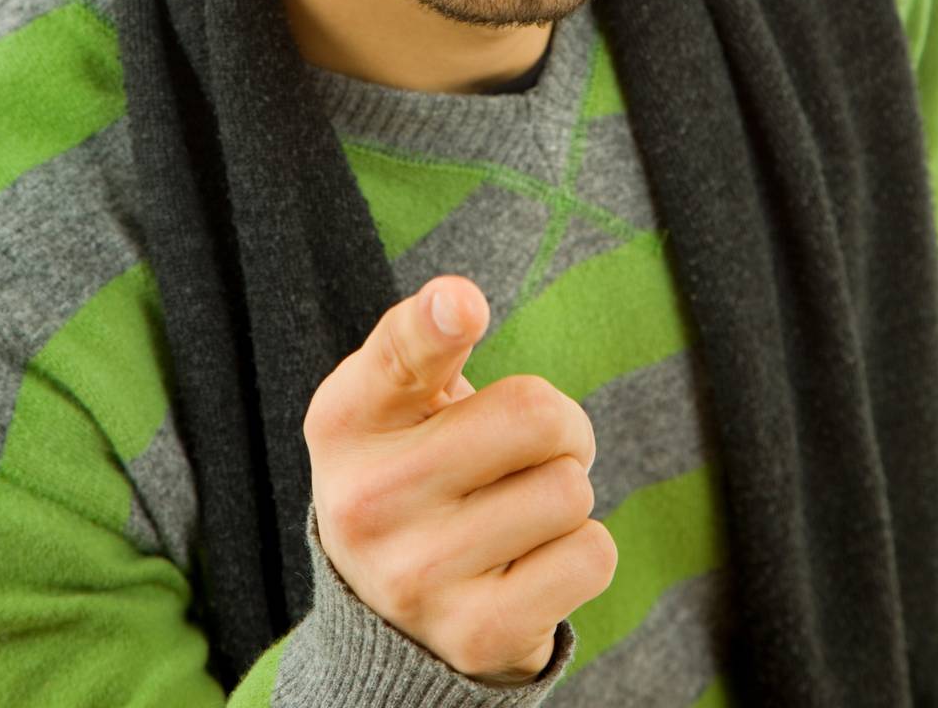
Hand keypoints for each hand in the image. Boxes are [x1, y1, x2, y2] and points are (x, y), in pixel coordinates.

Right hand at [302, 275, 617, 683]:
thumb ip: (428, 338)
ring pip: (571, 489)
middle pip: (535, 413)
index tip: (464, 306)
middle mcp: (367, 499)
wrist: (389, 615)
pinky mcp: (476, 634)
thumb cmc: (413, 467)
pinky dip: (581, 552)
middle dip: (560, 425)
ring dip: (566, 494)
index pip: (402, 352)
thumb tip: (459, 304)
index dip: (439, 320)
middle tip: (529, 452)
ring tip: (518, 511)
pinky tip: (530, 562)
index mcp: (345, 420)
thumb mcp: (396, 400)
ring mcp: (418, 574)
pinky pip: (592, 555)